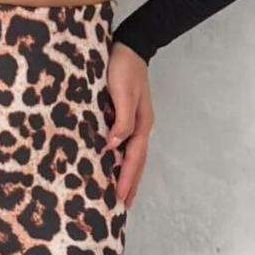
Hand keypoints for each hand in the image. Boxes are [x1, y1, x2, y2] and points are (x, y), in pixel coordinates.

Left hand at [102, 41, 153, 210]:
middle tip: (121, 208)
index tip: (118, 199)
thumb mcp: (122, 92)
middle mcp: (140, 126)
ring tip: (120, 194)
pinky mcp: (125, 115)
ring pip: (132, 155)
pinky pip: (124, 144)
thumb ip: (120, 119)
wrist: (129, 46)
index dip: (126, 179)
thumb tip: (114, 146)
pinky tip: (113, 164)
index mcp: (142, 124)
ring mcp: (134, 121)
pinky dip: (121, 158)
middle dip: (130, 184)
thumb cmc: (123, 68)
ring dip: (127, 174)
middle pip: (136, 162)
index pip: (133, 158)